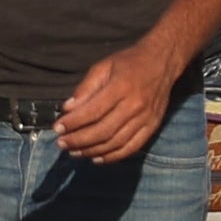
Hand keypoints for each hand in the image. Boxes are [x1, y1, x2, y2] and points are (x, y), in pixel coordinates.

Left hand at [52, 39, 183, 162]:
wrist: (162, 62)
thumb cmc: (129, 63)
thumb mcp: (104, 66)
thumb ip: (86, 88)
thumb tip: (67, 109)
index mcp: (121, 87)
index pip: (93, 111)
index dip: (73, 123)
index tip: (57, 128)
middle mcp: (135, 106)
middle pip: (103, 131)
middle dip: (79, 140)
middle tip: (61, 143)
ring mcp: (145, 119)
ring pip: (115, 142)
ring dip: (92, 150)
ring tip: (74, 152)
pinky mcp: (152, 128)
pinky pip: (131, 148)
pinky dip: (113, 157)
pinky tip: (97, 158)